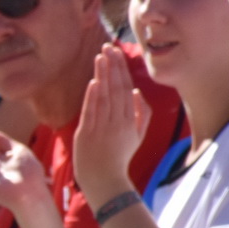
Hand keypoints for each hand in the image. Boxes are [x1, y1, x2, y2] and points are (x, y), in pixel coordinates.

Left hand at [72, 44, 148, 201]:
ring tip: (101, 57)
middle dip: (113, 66)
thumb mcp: (137, 136)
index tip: (116, 53)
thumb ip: (140, 113)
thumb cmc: (120, 157)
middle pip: (116, 88)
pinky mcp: (88, 134)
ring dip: (102, 75)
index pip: (125, 88)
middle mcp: (118, 121)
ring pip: (104, 97)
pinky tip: (94, 82)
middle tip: (109, 47)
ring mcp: (102, 127)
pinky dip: (93, 97)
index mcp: (130, 120)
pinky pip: (91, 112)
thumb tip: (136, 91)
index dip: (121, 70)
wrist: (105, 180)